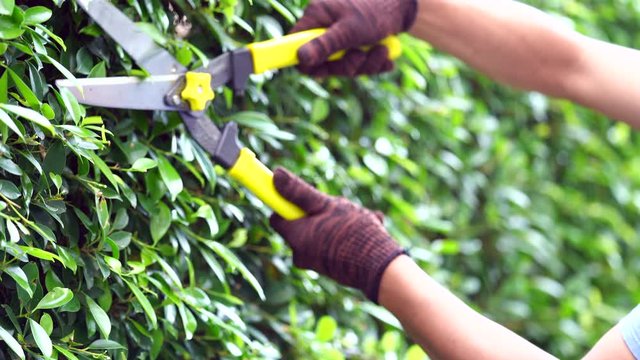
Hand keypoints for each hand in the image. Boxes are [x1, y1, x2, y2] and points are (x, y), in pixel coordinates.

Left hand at [269, 168, 404, 301]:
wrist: (379, 267)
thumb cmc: (351, 232)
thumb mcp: (325, 205)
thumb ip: (298, 191)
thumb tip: (276, 175)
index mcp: (295, 237)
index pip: (277, 218)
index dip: (287, 204)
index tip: (302, 197)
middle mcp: (300, 254)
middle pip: (300, 224)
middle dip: (317, 213)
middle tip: (338, 210)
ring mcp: (316, 263)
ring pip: (319, 232)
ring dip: (335, 223)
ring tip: (358, 221)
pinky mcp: (331, 268)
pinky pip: (332, 245)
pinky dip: (344, 236)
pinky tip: (365, 231)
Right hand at [291, 0, 417, 76]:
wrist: (406, 3)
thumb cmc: (376, 9)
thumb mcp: (350, 30)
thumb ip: (325, 45)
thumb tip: (301, 59)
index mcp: (317, 18)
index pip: (296, 46)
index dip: (306, 63)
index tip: (320, 72)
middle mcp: (327, 27)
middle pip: (324, 63)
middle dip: (347, 65)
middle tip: (361, 55)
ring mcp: (343, 37)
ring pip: (346, 66)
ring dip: (367, 64)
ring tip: (381, 49)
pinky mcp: (359, 44)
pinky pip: (362, 65)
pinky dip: (375, 63)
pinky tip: (386, 53)